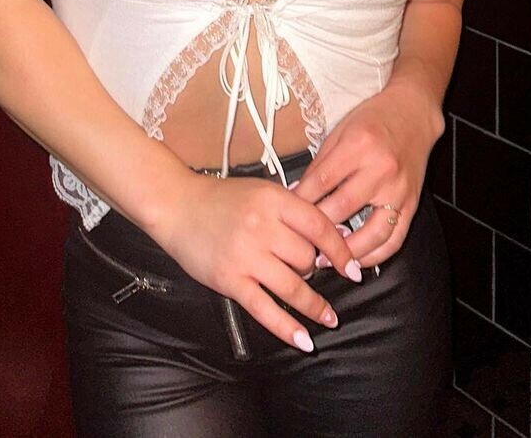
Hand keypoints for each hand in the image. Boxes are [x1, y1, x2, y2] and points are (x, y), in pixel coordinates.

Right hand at [150, 169, 362, 350]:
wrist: (177, 205)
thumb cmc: (221, 198)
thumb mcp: (262, 192)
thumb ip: (293, 211)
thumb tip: (333, 237)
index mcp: (273, 200)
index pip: (319, 227)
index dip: (341, 250)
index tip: (353, 268)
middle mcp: (262, 227)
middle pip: (307, 259)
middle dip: (314, 269)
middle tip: (310, 273)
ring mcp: (245, 256)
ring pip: (293, 287)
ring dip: (314, 305)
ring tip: (328, 317)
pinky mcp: (230, 280)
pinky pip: (265, 309)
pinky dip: (287, 329)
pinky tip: (303, 339)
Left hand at [290, 79, 445, 269]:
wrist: (413, 113)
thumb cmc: (375, 118)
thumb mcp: (340, 131)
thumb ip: (320, 163)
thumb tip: (296, 193)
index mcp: (358, 146)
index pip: (322, 182)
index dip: (300, 201)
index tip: (286, 215)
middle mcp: (380, 169)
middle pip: (341, 209)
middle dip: (317, 229)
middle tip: (299, 242)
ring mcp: (398, 189)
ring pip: (371, 233)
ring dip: (346, 251)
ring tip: (327, 260)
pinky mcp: (411, 203)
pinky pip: (395, 239)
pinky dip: (376, 255)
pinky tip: (358, 260)